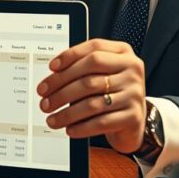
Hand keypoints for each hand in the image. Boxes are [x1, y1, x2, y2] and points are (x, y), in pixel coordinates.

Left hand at [36, 39, 147, 153]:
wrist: (134, 120)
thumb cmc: (112, 93)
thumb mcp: (102, 74)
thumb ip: (82, 68)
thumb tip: (53, 75)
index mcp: (123, 53)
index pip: (94, 49)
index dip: (70, 56)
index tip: (52, 68)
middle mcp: (132, 70)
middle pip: (89, 76)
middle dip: (61, 88)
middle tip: (44, 99)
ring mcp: (134, 93)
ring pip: (92, 103)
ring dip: (67, 113)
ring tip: (51, 119)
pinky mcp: (133, 116)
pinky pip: (101, 122)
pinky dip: (81, 127)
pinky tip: (69, 129)